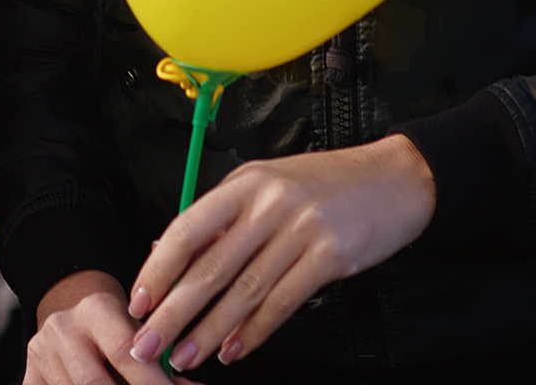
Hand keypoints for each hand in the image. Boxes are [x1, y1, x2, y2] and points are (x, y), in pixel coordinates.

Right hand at [25, 270, 165, 384]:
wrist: (67, 300)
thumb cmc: (112, 318)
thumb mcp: (135, 325)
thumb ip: (159, 357)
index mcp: (95, 310)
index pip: (123, 352)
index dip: (151, 382)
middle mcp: (62, 331)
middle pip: (94, 384)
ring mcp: (41, 356)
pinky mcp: (30, 377)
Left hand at [125, 135, 434, 373]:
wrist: (396, 178)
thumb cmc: (325, 184)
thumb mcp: (268, 184)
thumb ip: (224, 217)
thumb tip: (168, 253)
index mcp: (246, 183)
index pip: (188, 229)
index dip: (159, 270)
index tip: (139, 302)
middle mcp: (269, 204)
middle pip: (210, 267)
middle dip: (174, 313)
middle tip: (148, 345)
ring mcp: (301, 230)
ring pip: (244, 292)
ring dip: (209, 331)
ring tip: (184, 357)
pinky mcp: (331, 257)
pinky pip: (283, 302)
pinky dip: (254, 332)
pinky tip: (233, 351)